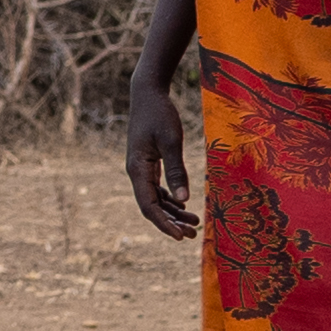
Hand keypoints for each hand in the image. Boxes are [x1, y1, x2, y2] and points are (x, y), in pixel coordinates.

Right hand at [121, 70, 197, 242]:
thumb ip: (177, 170)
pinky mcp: (147, 164)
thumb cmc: (160, 114)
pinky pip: (157, 189)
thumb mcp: (171, 141)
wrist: (147, 94)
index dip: (163, 224)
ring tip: (194, 223)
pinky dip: (170, 199)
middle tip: (193, 234)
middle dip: (170, 223)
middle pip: (151, 207)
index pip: (148, 206)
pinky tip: (184, 205)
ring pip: (155, 199)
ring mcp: (141, 169)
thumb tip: (183, 199)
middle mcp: (136, 173)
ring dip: (173, 213)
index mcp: (138, 170)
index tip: (179, 236)